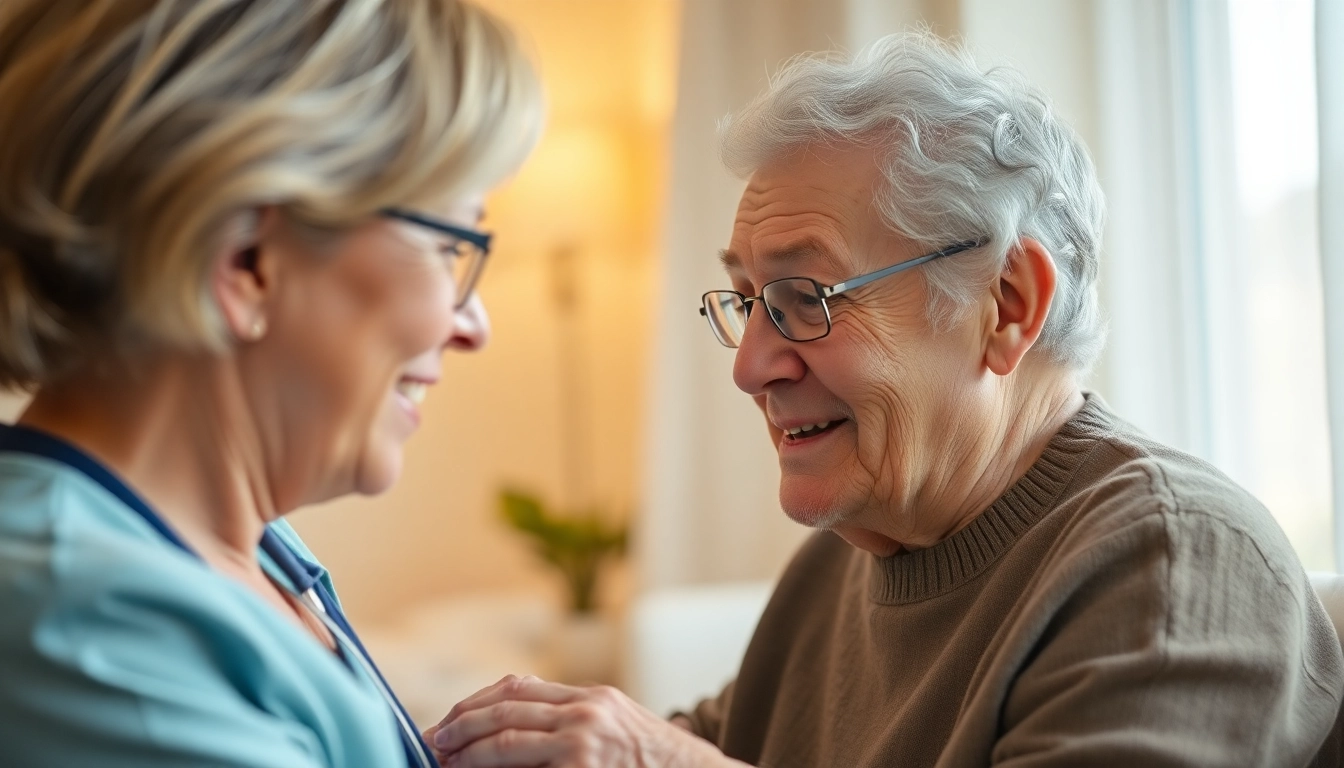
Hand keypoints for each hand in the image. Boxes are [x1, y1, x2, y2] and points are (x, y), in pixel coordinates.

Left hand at [425, 675, 744, 767]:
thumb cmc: (660, 764)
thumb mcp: (620, 726)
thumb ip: (576, 721)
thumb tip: (517, 729)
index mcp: (592, 697)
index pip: (519, 687)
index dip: (478, 702)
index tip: (451, 719)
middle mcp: (586, 712)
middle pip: (505, 709)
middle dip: (461, 726)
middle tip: (433, 742)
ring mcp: (583, 743)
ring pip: (507, 741)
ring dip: (469, 754)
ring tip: (445, 762)